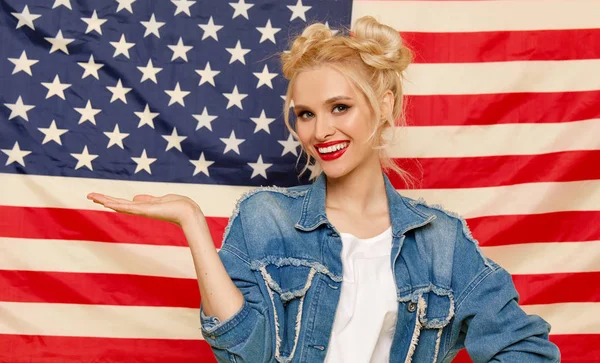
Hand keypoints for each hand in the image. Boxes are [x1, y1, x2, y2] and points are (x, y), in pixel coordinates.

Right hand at [87, 193, 203, 226]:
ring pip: (119, 205)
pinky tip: (106, 202)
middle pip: (117, 204)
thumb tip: (135, 198)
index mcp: (143, 207)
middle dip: (103, 199)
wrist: (187, 212)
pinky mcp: (145, 210)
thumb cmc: (177, 205)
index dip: (111, 200)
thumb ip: (146, 199)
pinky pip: (127, 207)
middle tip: (88, 195)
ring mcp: (141, 211)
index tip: (99, 197)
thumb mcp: (159, 200)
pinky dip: (116, 204)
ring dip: (105, 200)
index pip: (123, 203)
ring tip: (92, 196)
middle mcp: (140, 210)